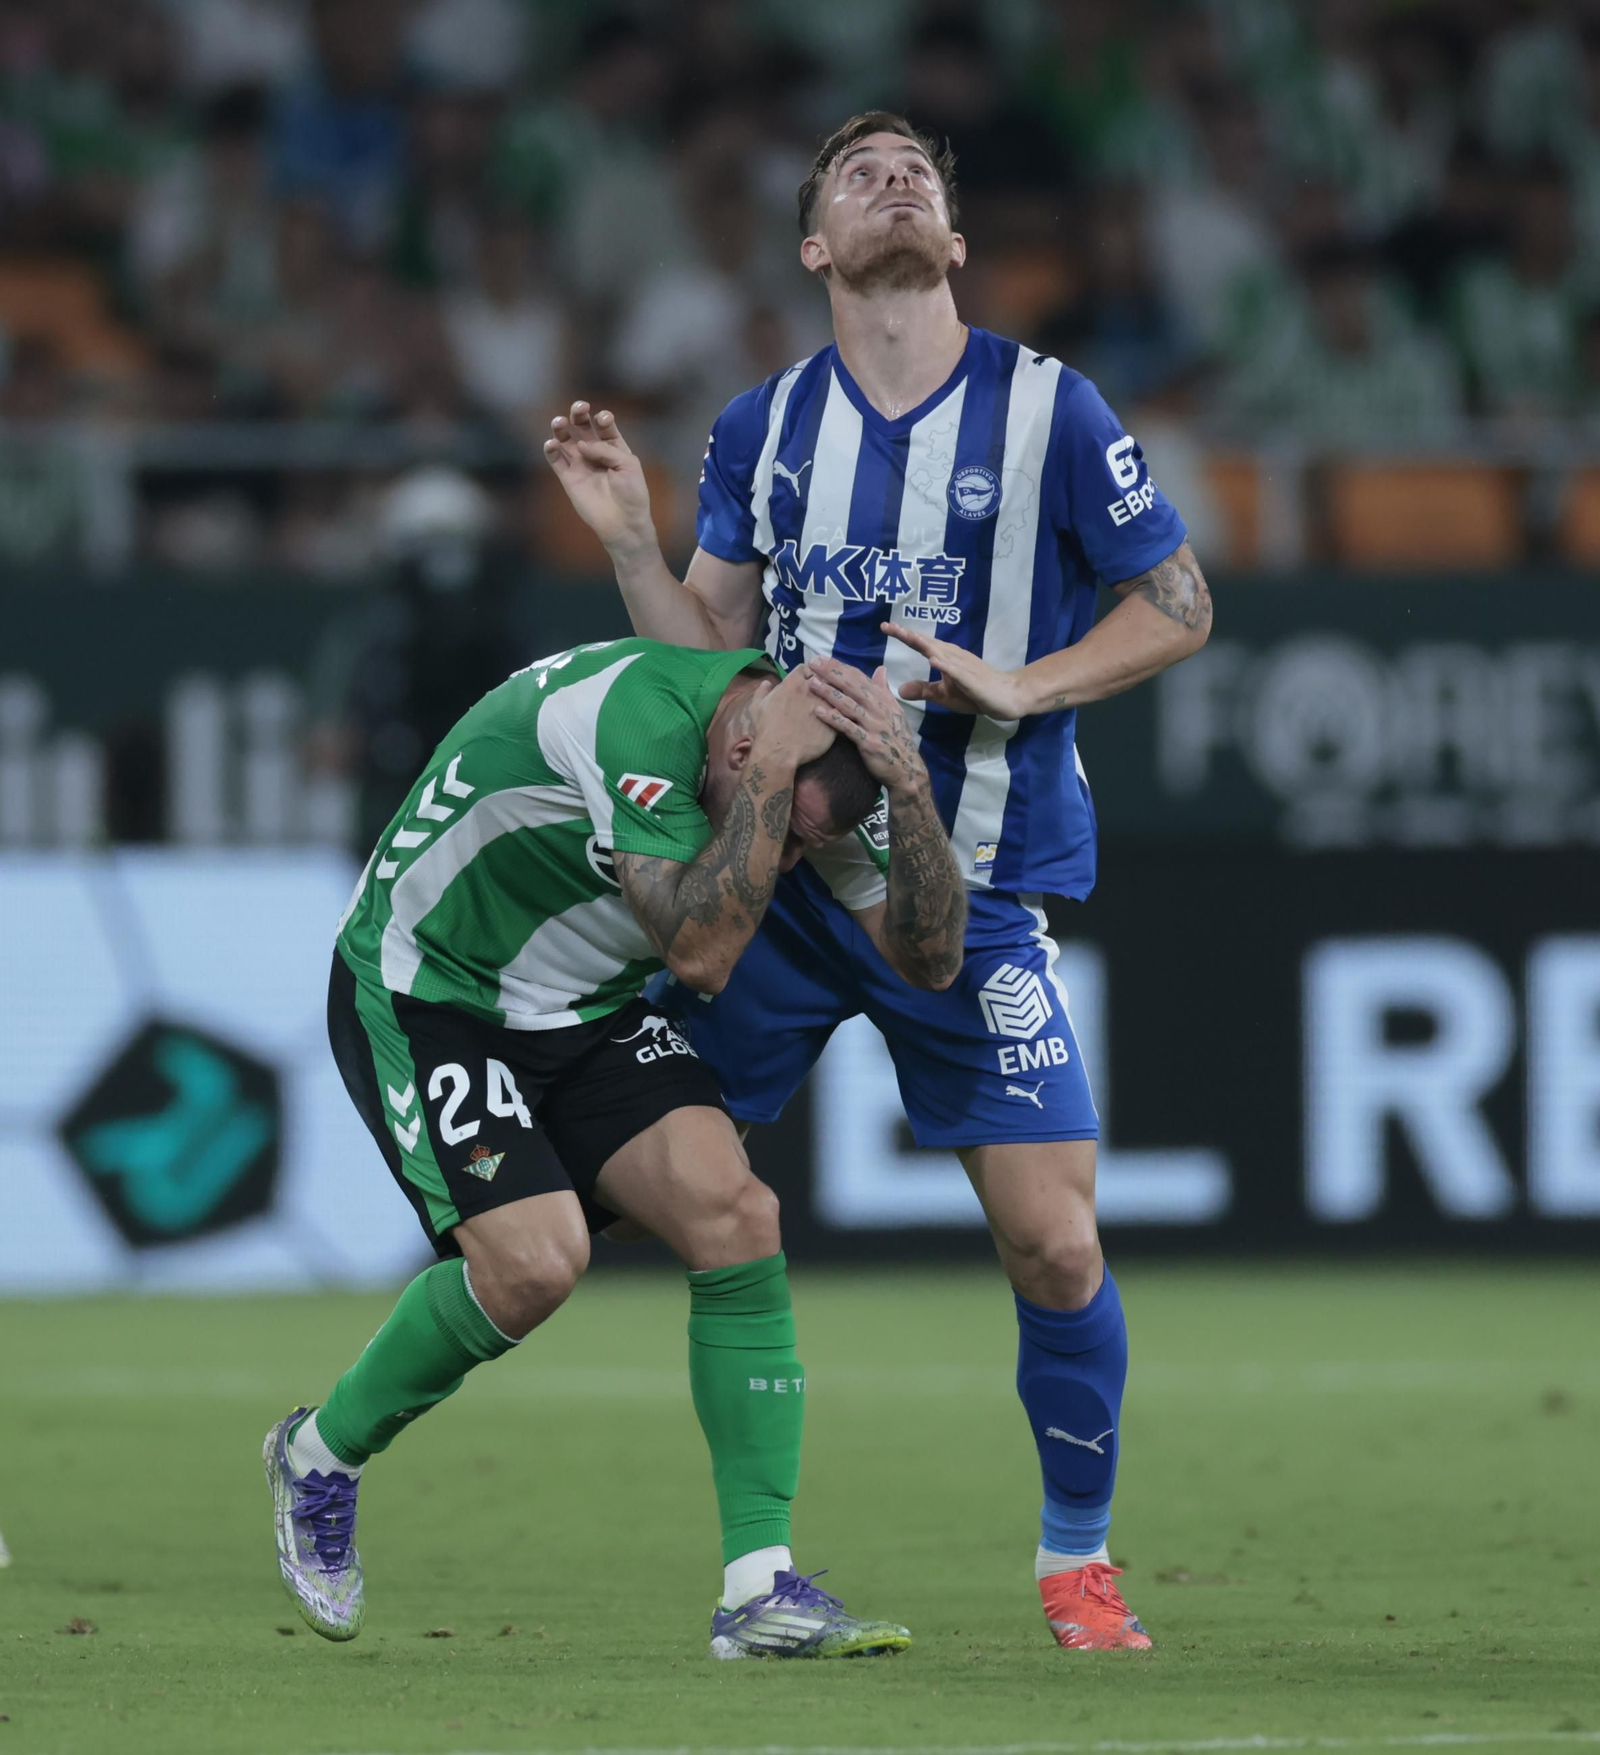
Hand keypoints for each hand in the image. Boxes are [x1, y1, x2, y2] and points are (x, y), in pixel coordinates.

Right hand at [543, 402, 655, 554]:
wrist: (623, 523)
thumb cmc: (632, 494)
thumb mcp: (628, 465)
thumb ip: (606, 450)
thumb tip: (581, 445)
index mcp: (615, 448)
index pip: (605, 426)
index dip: (603, 418)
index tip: (603, 419)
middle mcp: (596, 453)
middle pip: (583, 427)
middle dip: (580, 414)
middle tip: (579, 408)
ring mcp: (581, 465)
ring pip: (565, 440)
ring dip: (561, 428)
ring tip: (559, 422)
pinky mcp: (569, 478)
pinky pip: (556, 460)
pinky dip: (550, 450)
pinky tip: (551, 443)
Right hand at [752, 663, 835, 765]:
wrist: (780, 752)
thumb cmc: (766, 728)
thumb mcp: (757, 707)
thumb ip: (762, 691)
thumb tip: (766, 682)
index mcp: (793, 682)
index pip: (806, 667)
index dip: (807, 672)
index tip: (807, 679)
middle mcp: (812, 688)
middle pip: (824, 675)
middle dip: (824, 678)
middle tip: (823, 687)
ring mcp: (825, 702)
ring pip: (837, 690)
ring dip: (835, 693)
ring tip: (835, 698)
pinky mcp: (835, 717)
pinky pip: (844, 708)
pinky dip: (842, 709)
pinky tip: (841, 714)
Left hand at [808, 657, 929, 792]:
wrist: (907, 768)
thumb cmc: (896, 739)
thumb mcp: (894, 711)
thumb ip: (884, 690)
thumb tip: (881, 669)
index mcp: (884, 699)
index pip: (859, 678)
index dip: (840, 667)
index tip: (822, 659)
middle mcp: (880, 709)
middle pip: (853, 687)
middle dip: (832, 673)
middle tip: (813, 663)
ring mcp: (875, 725)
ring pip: (849, 705)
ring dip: (829, 693)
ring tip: (812, 683)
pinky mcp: (869, 742)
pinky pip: (848, 728)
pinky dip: (833, 719)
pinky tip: (818, 712)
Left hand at [883, 622, 1027, 717]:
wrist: (1008, 696)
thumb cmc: (976, 693)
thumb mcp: (944, 694)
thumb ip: (924, 690)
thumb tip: (900, 690)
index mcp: (945, 658)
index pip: (921, 645)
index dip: (904, 636)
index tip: (885, 627)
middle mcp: (953, 657)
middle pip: (928, 643)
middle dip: (908, 635)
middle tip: (888, 626)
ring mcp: (964, 667)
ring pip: (941, 653)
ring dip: (924, 644)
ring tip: (906, 635)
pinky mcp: (973, 680)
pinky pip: (958, 672)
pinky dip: (946, 666)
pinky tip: (934, 661)